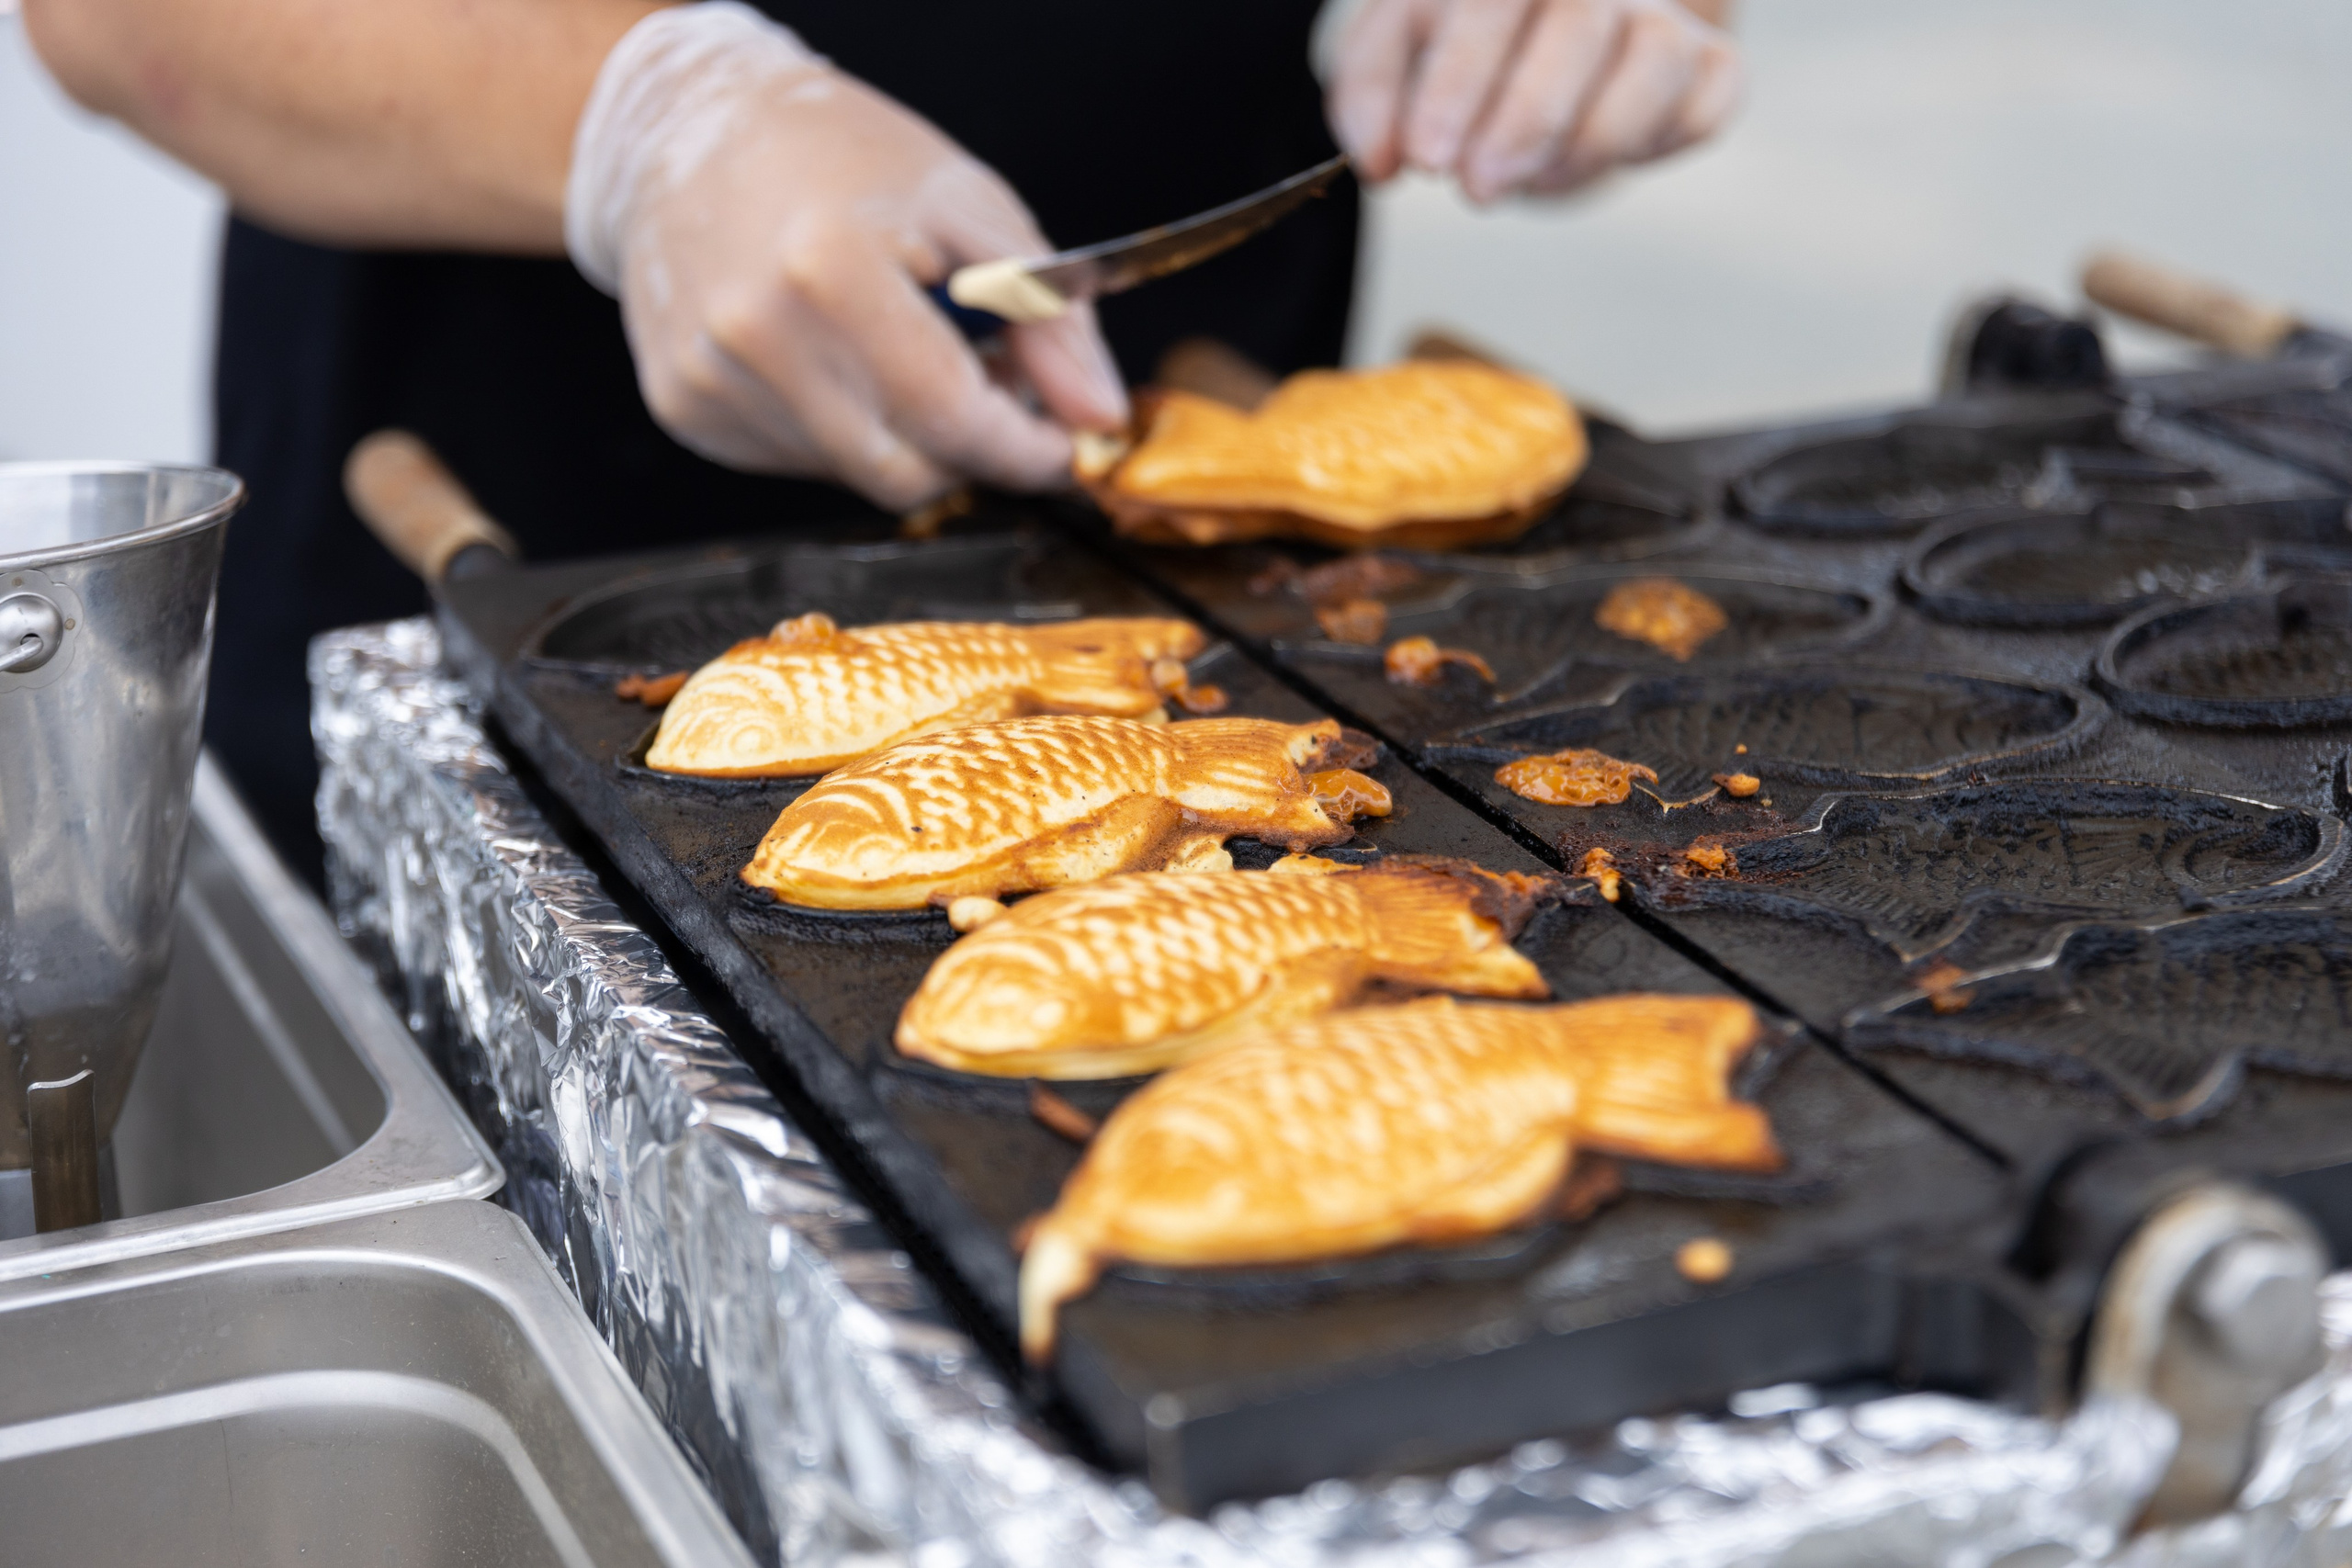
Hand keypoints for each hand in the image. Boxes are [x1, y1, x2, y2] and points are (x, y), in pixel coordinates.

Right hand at [567, 3, 1127, 507]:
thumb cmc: (838, 154)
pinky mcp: (686, 407)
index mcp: (830, 272)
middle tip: (991, 382)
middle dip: (971, 448)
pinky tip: (835, 357)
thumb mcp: (972, 207)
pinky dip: (843, 427)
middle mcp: (756, 338)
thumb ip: (1051, 319)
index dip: (1028, 448)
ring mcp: (711, 381)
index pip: (957, 420)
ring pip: (858, 475)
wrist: (684, 128)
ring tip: (907, 351)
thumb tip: (1099, 416)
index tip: (1065, 442)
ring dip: (906, 437)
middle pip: (910, 473)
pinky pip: (801, 460)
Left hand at [1329, 0, 1741, 202]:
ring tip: (1529, 182)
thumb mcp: (1397, 52)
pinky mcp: (1712, 65)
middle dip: (1526, 118)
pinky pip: (1705, 106)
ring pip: (1655, 60)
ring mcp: (1662, 14)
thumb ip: (1371, 96)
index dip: (1457, 82)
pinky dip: (1653, 146)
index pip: (1489, 2)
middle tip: (1478, 188)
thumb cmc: (1465, 48)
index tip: (1427, 159)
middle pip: (1579, 22)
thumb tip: (1376, 161)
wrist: (1543, 46)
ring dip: (1589, 140)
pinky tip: (1597, 161)